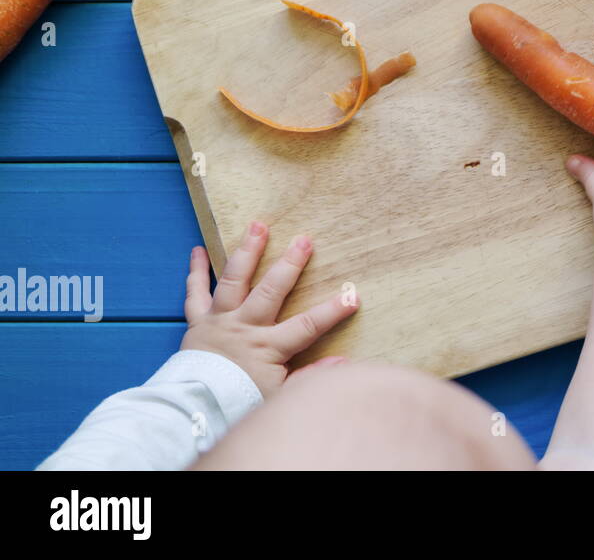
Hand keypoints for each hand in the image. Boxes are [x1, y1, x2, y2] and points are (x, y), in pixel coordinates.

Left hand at [181, 222, 357, 396]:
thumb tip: (342, 365)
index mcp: (268, 347)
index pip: (308, 326)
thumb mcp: (279, 397)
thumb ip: (309, 378)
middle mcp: (244, 328)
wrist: (193, 414)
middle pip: (270, 290)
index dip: (333, 311)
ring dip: (247, 252)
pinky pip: (195, 293)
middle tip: (304, 239)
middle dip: (290, 264)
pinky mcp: (197, 323)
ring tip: (258, 226)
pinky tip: (198, 250)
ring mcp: (219, 322)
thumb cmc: (238, 405)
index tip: (354, 295)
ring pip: (234, 281)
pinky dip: (196, 271)